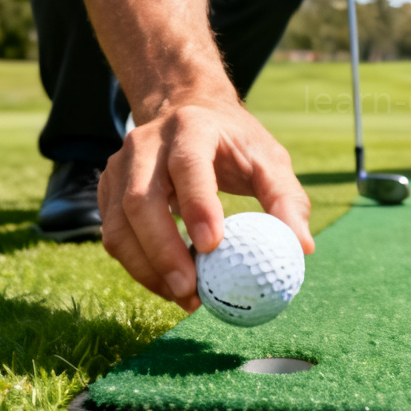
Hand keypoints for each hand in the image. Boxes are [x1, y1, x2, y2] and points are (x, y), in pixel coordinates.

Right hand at [98, 99, 314, 311]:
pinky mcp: (107, 189)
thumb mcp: (269, 158)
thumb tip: (303, 247)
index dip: (196, 205)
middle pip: (140, 200)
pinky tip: (168, 285)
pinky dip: (137, 266)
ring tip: (184, 298)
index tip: (212, 247)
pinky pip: (113, 235)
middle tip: (191, 291)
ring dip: (146, 268)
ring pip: (117, 224)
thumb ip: (287, 198)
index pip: (187, 165)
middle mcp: (146, 143)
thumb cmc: (236, 143)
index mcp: (191, 127)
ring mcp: (120, 166)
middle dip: (162, 251)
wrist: (188, 112)